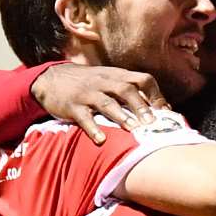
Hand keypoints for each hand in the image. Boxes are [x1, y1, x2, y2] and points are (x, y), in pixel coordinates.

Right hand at [32, 64, 166, 145]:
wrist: (50, 78)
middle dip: (140, 106)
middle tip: (151, 122)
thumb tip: (159, 108)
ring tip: (133, 129)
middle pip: (126, 89)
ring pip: (106, 102)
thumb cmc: (87, 82)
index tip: (165, 112)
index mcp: (116, 75)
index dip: (156, 95)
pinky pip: (83, 117)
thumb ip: (130, 90)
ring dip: (120, 115)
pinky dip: (93, 128)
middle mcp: (103, 82)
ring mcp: (87, 94)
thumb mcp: (108, 79)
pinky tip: (101, 139)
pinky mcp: (72, 106)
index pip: (142, 79)